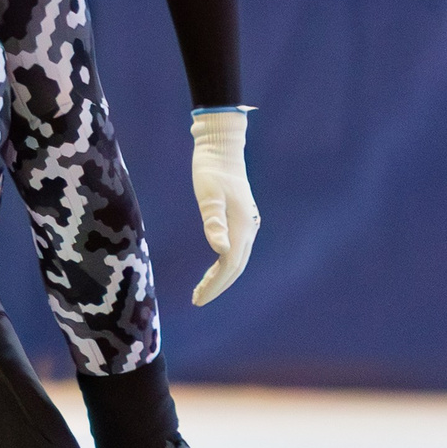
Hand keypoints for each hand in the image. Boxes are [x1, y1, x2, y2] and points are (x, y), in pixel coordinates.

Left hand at [188, 108, 258, 305]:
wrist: (222, 147)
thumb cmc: (211, 170)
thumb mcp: (208, 195)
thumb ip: (214, 222)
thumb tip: (221, 251)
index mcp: (242, 226)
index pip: (230, 265)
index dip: (215, 285)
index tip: (198, 299)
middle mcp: (248, 228)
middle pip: (236, 267)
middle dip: (218, 286)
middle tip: (197, 300)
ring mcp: (247, 224)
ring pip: (236, 259)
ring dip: (220, 277)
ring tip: (200, 290)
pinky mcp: (241, 219)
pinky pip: (234, 249)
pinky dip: (222, 263)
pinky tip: (212, 268)